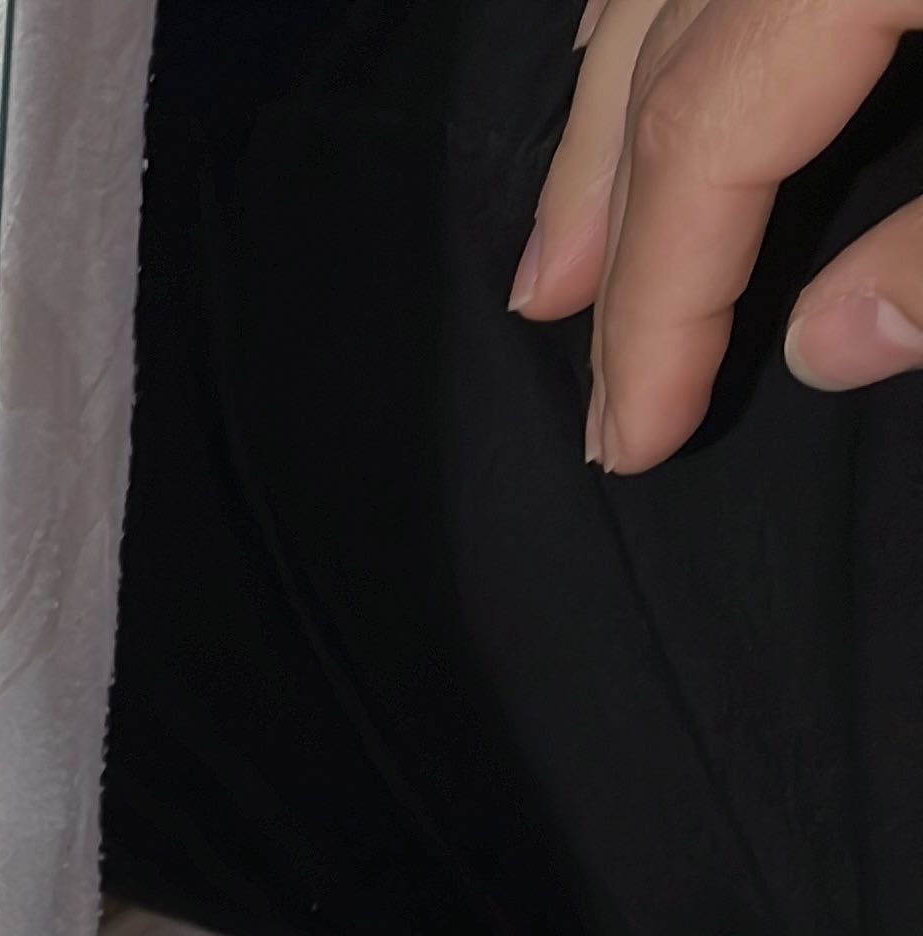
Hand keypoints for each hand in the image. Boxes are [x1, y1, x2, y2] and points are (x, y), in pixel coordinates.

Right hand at [509, 0, 922, 471]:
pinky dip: (639, 29)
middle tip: (572, 368)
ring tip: (563, 255)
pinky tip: (613, 69)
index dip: (656, 305)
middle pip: (657, 84)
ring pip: (653, 10)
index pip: (699, 145)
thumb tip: (834, 346)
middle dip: (607, 242)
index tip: (635, 431)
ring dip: (596, 140)